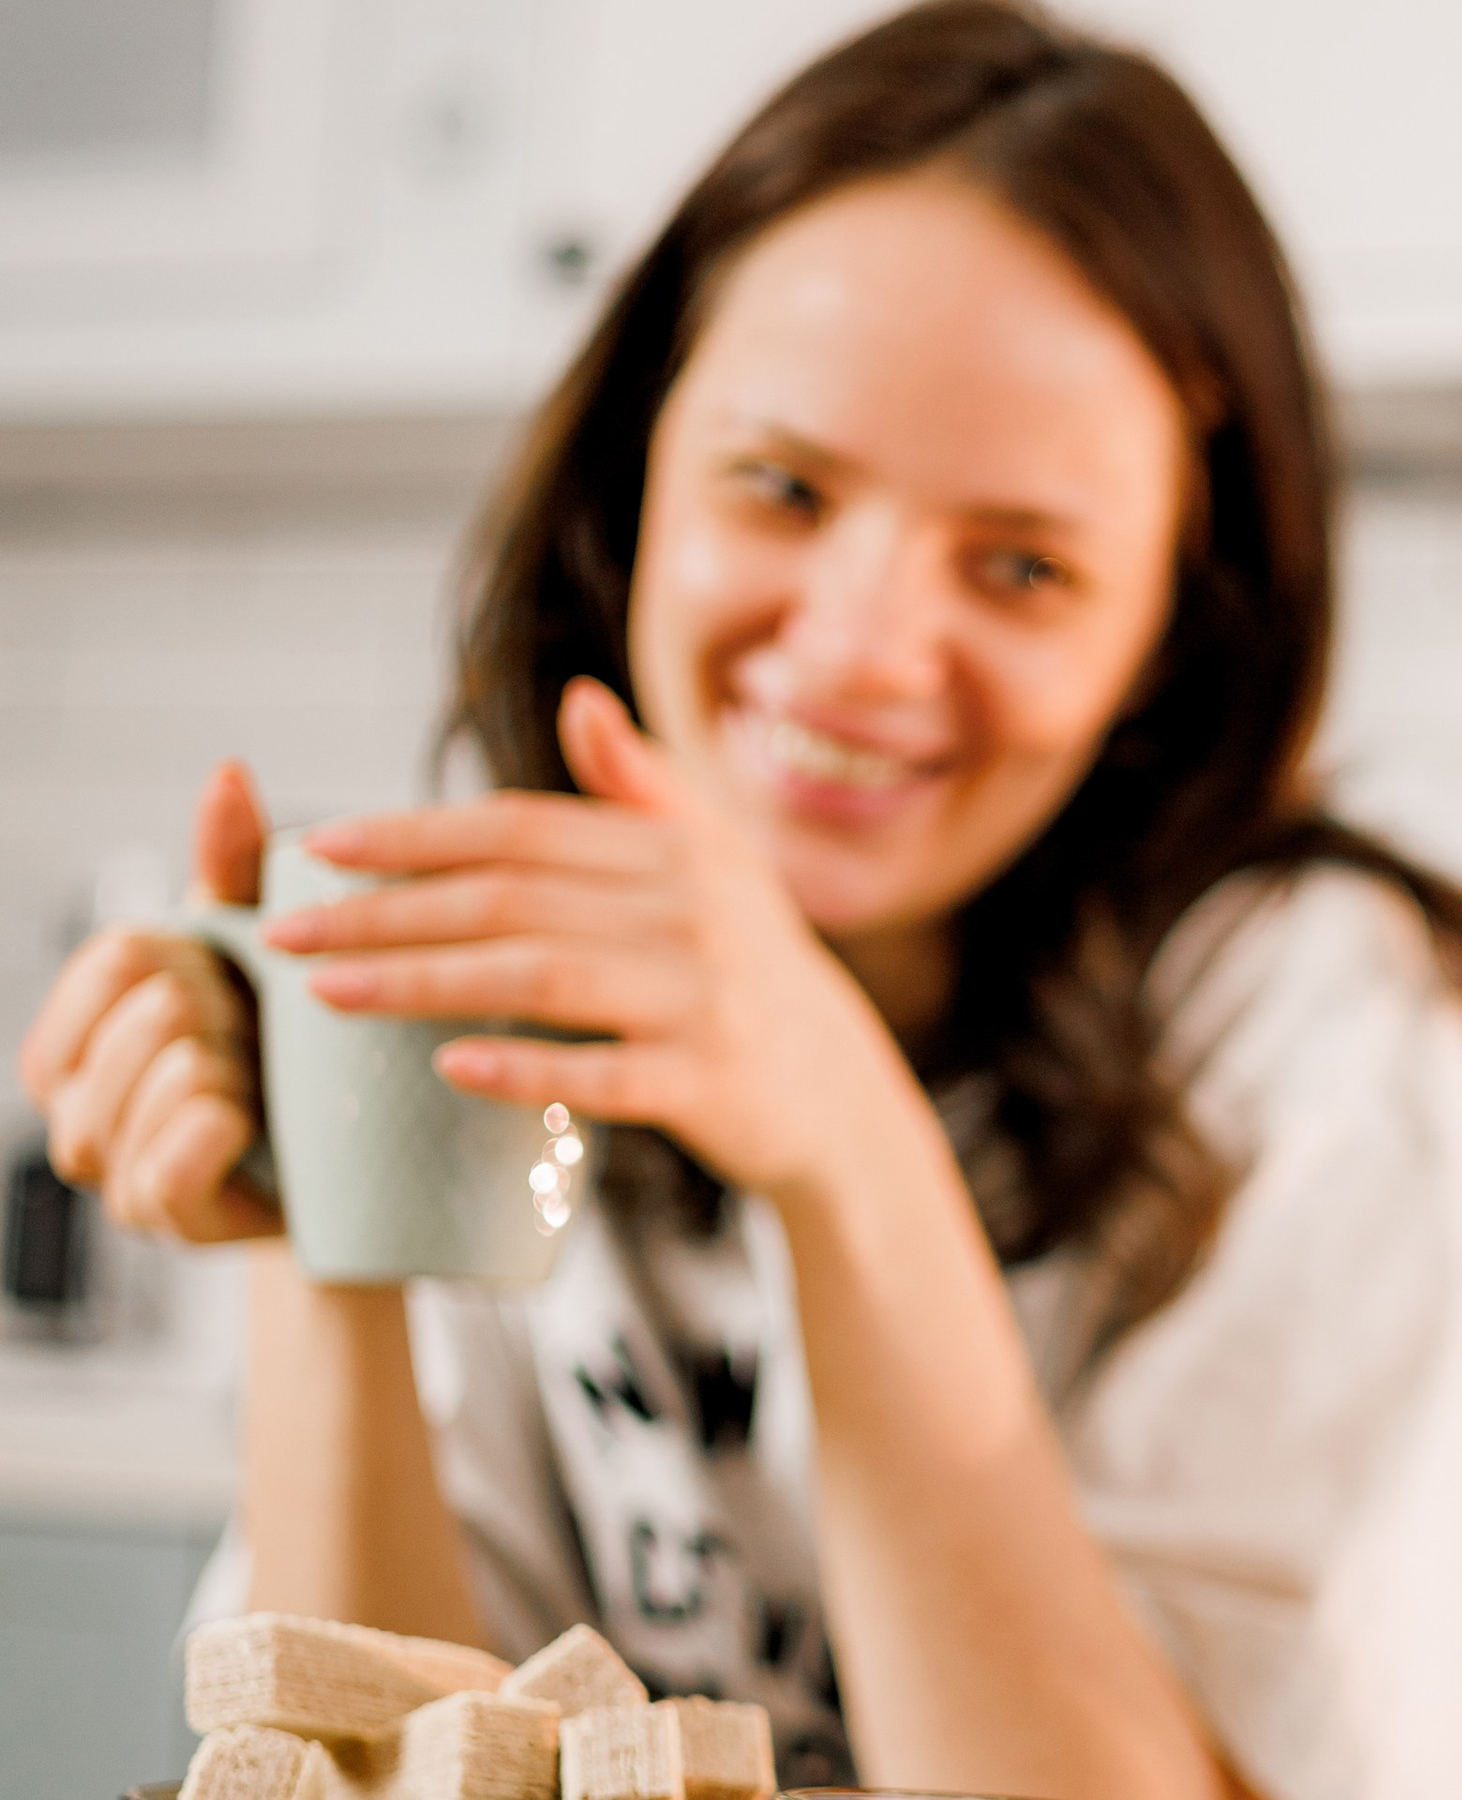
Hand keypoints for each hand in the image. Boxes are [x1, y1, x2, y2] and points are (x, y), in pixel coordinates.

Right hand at [17, 763, 278, 1241]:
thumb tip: (228, 774)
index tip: (227, 980)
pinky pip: (175, 1159)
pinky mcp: (164, 1221)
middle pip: (150, 1009)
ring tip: (259, 1087)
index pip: (116, 955)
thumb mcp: (255, 955)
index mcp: (73, 1034)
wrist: (339, 1180)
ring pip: (171, 1075)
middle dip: (226, 1013)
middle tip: (256, 1048)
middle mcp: (71, 1104)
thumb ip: (232, 868)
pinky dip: (222, 1127)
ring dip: (236, 1068)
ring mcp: (111, 1170)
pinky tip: (249, 1123)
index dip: (190, 955)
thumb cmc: (282, 1058)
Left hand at [263, 682, 881, 1196]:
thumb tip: (578, 699)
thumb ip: (643, 787)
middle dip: (383, 910)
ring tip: (326, 992)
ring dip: (419, 981)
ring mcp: (702, 998)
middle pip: (508, 898)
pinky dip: (525, 1067)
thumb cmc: (753, 977)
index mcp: (676, 853)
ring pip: (536, 976)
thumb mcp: (718, 867)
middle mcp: (690, 912)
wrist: (839, 1100)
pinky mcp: (710, 1082)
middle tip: (285, 930)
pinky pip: (602, 1072)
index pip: (518, 829)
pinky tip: (449, 1065)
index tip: (315, 847)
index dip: (412, 834)